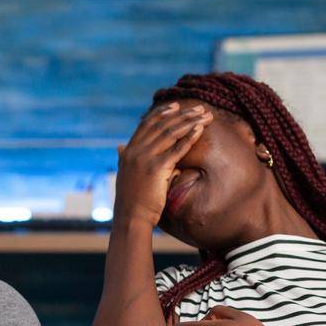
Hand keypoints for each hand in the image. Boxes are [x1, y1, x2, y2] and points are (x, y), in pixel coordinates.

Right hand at [113, 101, 211, 227]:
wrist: (130, 219)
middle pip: (162, 125)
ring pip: (171, 132)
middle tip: (199, 107)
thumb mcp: (123, 175)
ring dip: (190, 121)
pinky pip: (177, 148)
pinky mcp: (157, 168)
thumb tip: (119, 147)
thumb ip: (123, 158)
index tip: (177, 106)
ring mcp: (145, 158)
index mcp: (128, 151)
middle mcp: (135, 151)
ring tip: (206, 115)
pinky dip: (190, 137)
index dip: (162, 113)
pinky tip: (201, 129)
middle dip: (183, 114)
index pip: (146, 125)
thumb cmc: (130, 201)